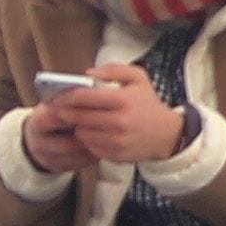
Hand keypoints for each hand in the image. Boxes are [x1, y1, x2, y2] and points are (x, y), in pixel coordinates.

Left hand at [39, 78, 188, 166]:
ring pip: (82, 134)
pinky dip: (88, 140)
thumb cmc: (149, 104)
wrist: (167, 134)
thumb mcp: (138, 78)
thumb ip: (113, 70)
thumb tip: (89, 74)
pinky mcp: (116, 155)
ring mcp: (117, 141)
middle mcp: (120, 121)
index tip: (58, 97)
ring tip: (80, 121)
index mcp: (123, 100)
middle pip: (79, 117)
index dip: (66, 97)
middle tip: (60, 109)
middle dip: (66, 113)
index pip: (84, 98)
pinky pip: (91, 147)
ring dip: (78, 127)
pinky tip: (93, 132)